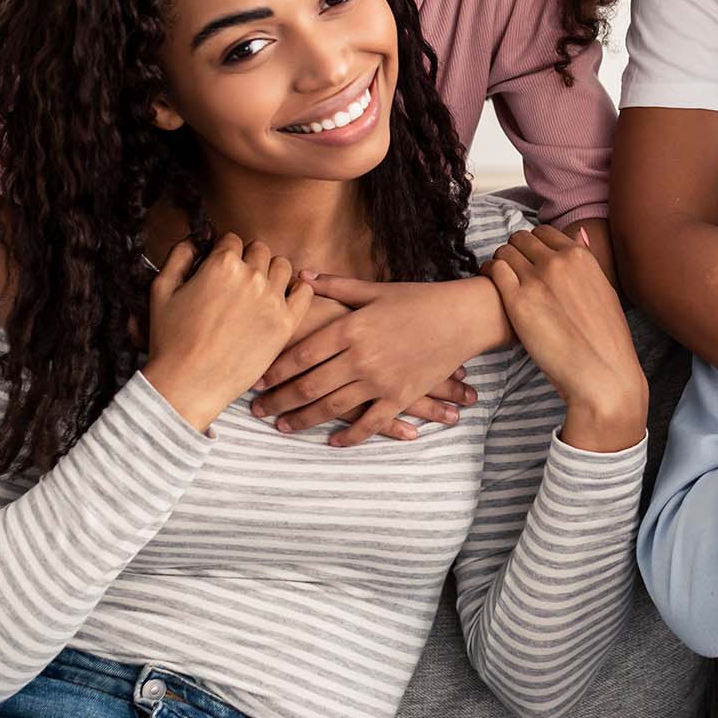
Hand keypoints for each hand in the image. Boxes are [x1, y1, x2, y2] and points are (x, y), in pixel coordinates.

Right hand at [143, 235, 311, 432]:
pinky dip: (296, 290)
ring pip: (282, 266)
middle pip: (259, 250)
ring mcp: (273, 299)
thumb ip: (179, 256)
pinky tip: (281, 299)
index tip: (219, 268)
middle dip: (247, 260)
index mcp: (222, 264)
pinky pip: (304, 292)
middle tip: (236, 282)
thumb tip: (195, 239)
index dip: (223, 253)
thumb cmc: (170, 340)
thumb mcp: (161, 290)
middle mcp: (252, 276)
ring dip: (270, 272)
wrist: (189, 383)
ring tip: (257, 290)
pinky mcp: (286, 323)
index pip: (232, 240)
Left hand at [251, 277, 490, 444]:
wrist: (462, 318)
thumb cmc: (418, 299)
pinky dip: (350, 436)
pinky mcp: (400, 397)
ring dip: (303, 420)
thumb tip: (301, 276)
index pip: (302, 354)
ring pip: (332, 407)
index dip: (275, 369)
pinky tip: (332, 441)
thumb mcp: (375, 289)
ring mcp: (381, 381)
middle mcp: (362, 357)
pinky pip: (370, 423)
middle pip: (310, 385)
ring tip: (282, 427)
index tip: (256, 380)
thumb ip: (336, 287)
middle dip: (279, 400)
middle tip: (257, 410)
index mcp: (352, 328)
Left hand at [482, 226, 647, 452]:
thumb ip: (587, 260)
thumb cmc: (605, 338)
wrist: (602, 373)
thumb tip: (578, 233)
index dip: (534, 244)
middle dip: (516, 251)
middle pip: (521, 239)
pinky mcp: (517, 301)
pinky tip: (492, 289)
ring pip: (504, 252)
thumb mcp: (604, 289)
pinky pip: (494, 271)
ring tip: (502, 281)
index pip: (544, 232)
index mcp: (581, 256)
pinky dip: (490, 274)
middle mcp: (557, 261)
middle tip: (514, 271)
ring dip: (501, 262)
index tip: (530, 259)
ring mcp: (536, 279)